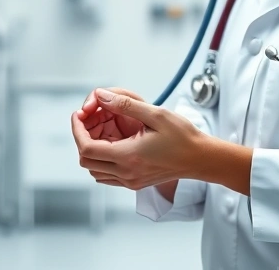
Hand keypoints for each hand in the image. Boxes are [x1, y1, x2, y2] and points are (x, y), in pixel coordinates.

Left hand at [71, 88, 205, 190]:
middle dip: (82, 138)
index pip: (86, 148)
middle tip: (89, 120)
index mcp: (128, 156)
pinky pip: (107, 175)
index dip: (77, 130)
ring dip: (91, 150)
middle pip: (86, 161)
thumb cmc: (183, 136)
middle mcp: (126, 173)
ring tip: (101, 130)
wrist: (201, 158)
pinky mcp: (135, 183)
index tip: (79, 114)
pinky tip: (112, 144)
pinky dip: (102, 160)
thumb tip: (101, 96)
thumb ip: (125, 104)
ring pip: (95, 170)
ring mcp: (130, 181)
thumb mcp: (155, 114)